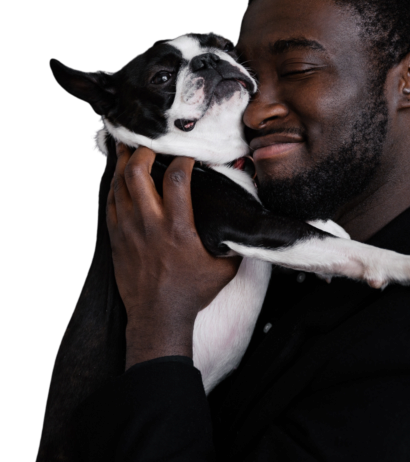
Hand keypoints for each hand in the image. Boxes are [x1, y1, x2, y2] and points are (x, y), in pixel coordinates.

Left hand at [106, 143, 240, 368]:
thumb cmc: (192, 293)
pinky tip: (120, 178)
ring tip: (130, 149)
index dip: (182, 158)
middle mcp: (150, 224)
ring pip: (119, 184)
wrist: (158, 317)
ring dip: (124, 163)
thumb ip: (234, 244)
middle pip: (137, 172)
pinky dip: (115, 186)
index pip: (176, 178)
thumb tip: (247, 227)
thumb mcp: (223, 269)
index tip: (188, 154)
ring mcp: (128, 230)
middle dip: (143, 151)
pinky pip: (110, 203)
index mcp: (178, 228)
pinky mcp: (116, 238)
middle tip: (150, 144)